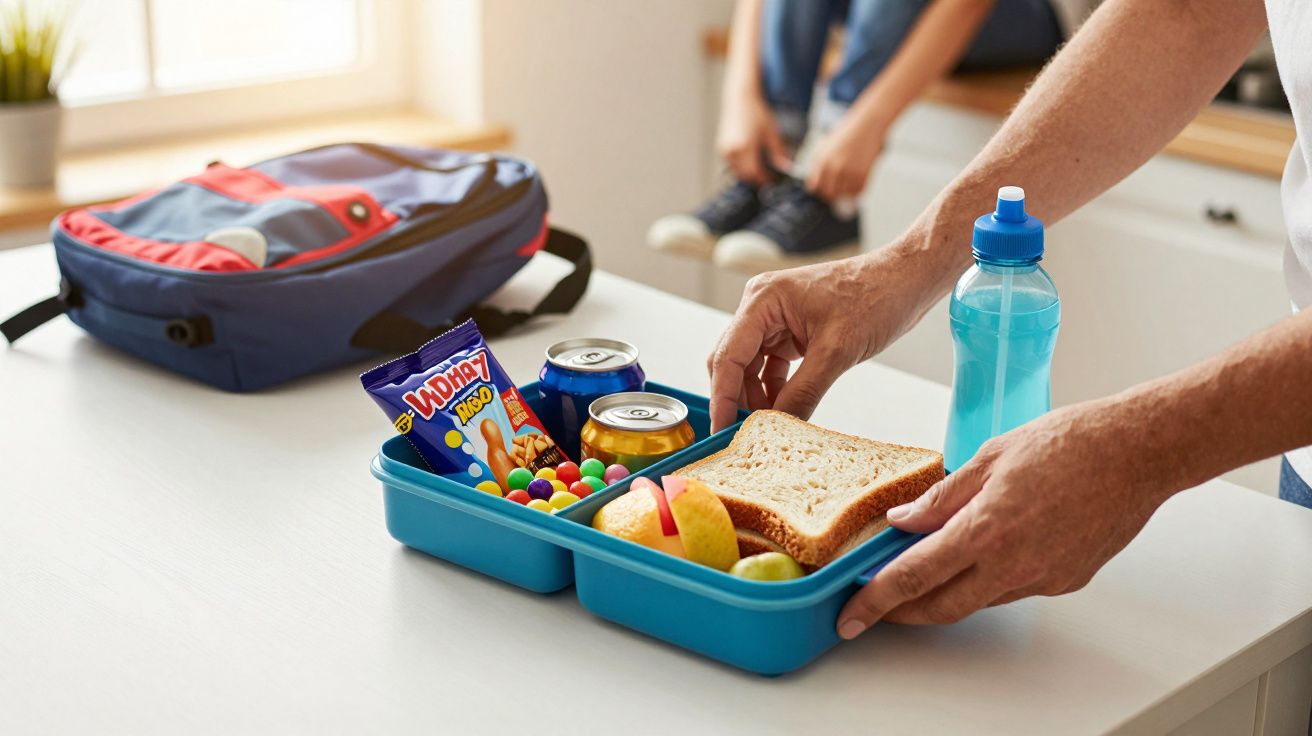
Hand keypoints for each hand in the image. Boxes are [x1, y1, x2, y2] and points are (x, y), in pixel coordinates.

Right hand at [707, 248, 937, 431]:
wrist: (906, 280)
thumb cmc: (876, 296)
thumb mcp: (837, 351)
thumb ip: (802, 392)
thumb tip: (777, 429)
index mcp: (763, 300)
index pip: (727, 357)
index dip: (723, 398)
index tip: (722, 432)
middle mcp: (762, 307)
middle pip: (732, 363)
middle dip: (737, 400)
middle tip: (745, 437)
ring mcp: (775, 319)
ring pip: (749, 368)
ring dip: (756, 398)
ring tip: (769, 428)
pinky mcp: (791, 331)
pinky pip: (770, 367)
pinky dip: (774, 390)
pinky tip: (784, 412)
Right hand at [716, 91, 792, 185]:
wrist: (740, 100)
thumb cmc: (757, 113)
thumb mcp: (772, 132)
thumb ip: (778, 152)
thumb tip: (785, 168)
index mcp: (745, 148)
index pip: (755, 173)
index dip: (765, 179)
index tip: (774, 180)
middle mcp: (732, 151)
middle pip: (745, 176)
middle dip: (757, 179)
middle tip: (769, 178)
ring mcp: (724, 151)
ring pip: (737, 172)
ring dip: (748, 175)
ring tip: (761, 171)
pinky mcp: (721, 148)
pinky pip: (732, 165)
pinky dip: (741, 167)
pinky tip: (750, 162)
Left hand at [805, 116, 885, 201]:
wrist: (867, 126)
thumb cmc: (845, 135)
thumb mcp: (824, 147)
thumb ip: (818, 166)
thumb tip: (814, 186)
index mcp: (822, 161)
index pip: (814, 187)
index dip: (818, 190)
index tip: (822, 188)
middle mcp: (834, 168)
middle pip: (828, 194)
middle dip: (830, 194)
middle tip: (835, 190)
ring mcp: (849, 173)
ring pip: (843, 195)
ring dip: (844, 193)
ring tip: (846, 184)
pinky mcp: (863, 175)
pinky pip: (857, 192)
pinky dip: (855, 191)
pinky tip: (855, 182)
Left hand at [835, 399, 1175, 637]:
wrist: (1139, 452)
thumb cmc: (1070, 442)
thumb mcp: (989, 456)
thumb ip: (941, 497)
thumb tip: (902, 521)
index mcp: (986, 529)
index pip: (914, 577)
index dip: (876, 601)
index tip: (851, 615)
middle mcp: (1014, 564)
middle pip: (942, 606)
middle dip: (903, 613)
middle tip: (877, 606)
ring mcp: (1044, 578)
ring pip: (979, 598)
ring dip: (948, 590)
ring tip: (927, 566)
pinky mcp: (1067, 581)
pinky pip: (1014, 588)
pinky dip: (989, 577)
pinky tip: (988, 550)